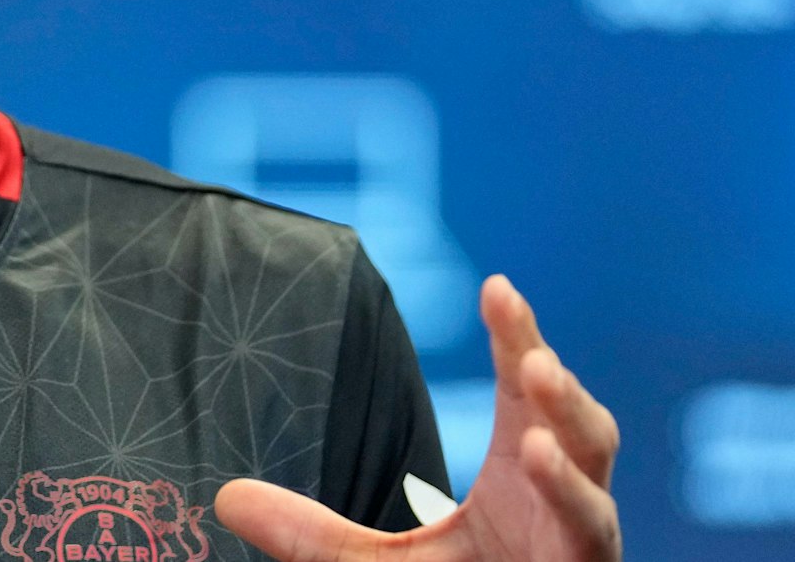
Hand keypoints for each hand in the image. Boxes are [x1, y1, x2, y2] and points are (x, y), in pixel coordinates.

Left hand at [215, 275, 621, 561]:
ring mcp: (581, 535)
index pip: (522, 390)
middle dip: (548, 369)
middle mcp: (562, 497)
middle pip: (572, 417)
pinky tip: (536, 454)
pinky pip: (589, 528)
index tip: (493, 283)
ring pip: (591, 465)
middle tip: (512, 316)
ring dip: (565, 414)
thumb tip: (226, 497)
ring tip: (534, 369)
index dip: (516, 335)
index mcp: (520, 475)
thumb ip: (311, 533)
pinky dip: (569, 490)